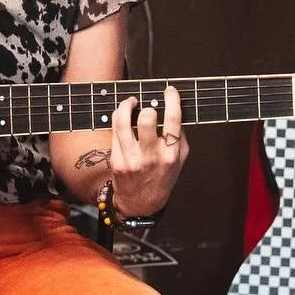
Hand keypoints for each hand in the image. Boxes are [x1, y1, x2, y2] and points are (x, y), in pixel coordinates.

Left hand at [108, 84, 187, 217]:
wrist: (141, 204)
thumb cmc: (162, 178)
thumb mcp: (179, 160)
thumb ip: (179, 136)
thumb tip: (174, 110)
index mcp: (171, 154)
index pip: (174, 120)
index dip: (172, 100)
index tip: (169, 90)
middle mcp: (152, 156)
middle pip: (146, 119)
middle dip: (146, 106)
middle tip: (146, 105)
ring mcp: (132, 159)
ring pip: (123, 122)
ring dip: (126, 105)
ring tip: (130, 102)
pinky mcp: (117, 160)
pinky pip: (114, 131)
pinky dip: (117, 118)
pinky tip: (121, 116)